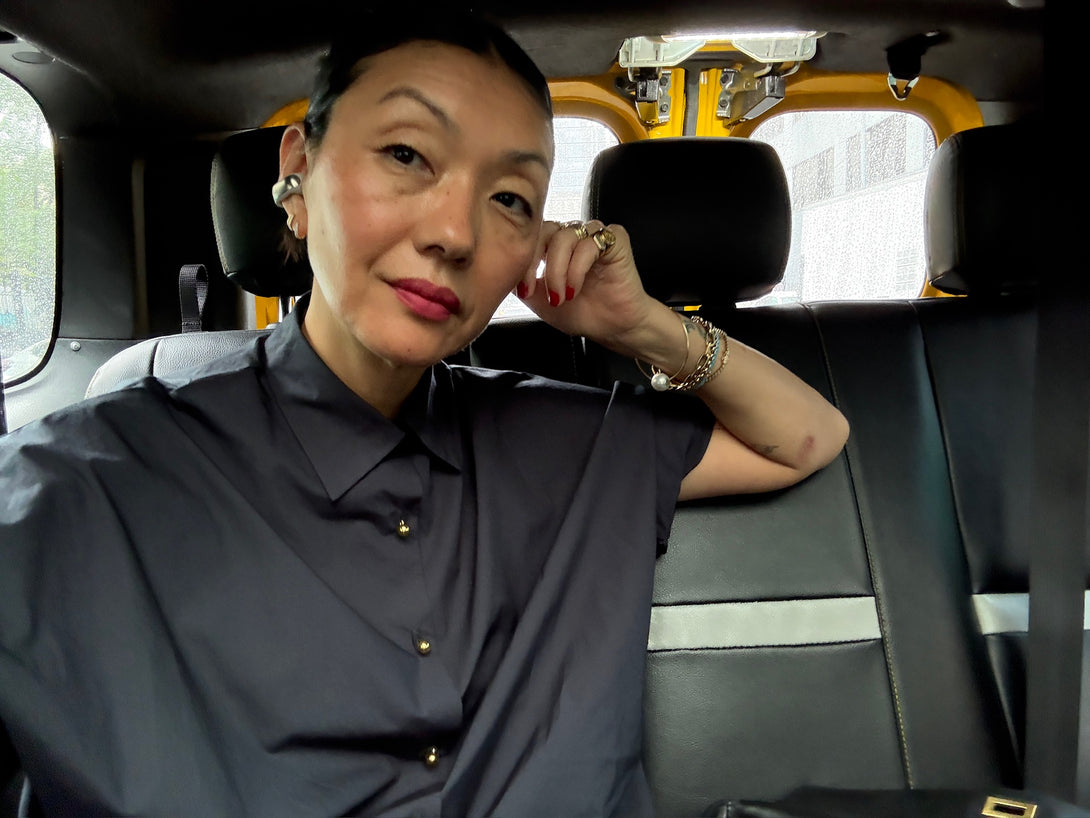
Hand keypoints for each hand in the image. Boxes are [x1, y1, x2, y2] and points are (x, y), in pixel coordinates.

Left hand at [515, 220, 656, 348]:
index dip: (522, 259)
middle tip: (540, 292)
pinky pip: (590, 243)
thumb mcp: (539, 300)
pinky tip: (576, 289)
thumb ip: (521, 281)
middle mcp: (573, 235)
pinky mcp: (615, 240)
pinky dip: (578, 267)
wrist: (614, 328)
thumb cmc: (581, 313)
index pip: (530, 235)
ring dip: (558, 270)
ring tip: (562, 296)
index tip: (522, 290)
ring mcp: (593, 235)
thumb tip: (503, 270)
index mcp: (554, 244)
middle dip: (537, 262)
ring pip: (565, 237)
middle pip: (545, 230)